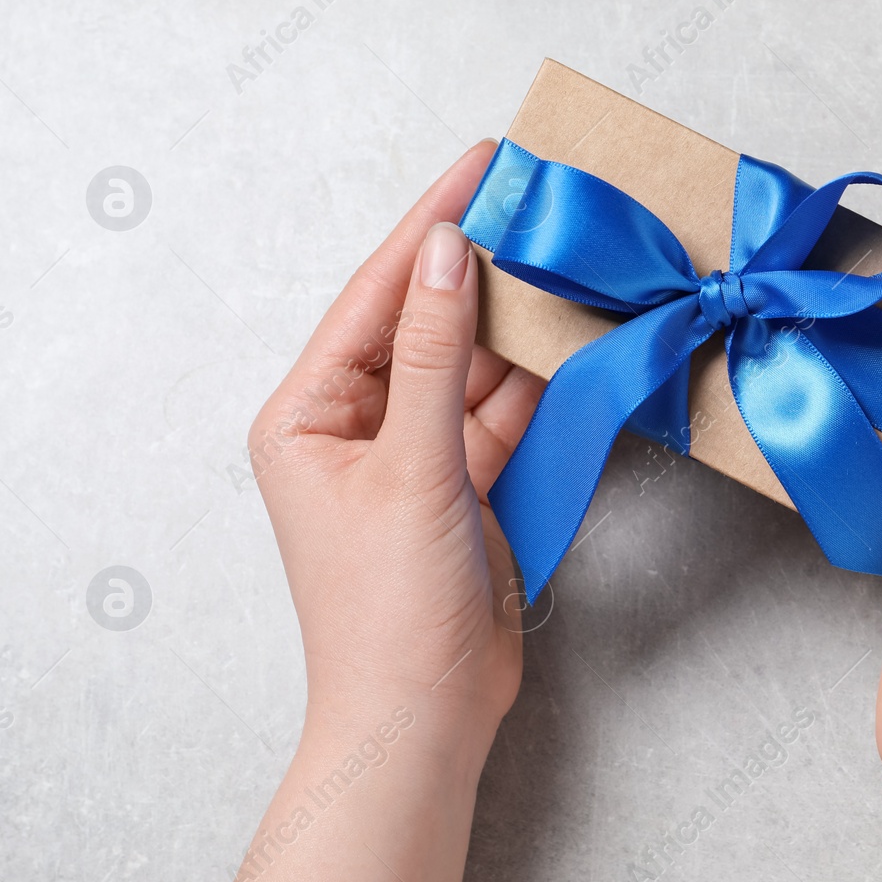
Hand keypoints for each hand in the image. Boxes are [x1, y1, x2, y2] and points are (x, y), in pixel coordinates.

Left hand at [215, 140, 542, 881]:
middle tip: (537, 200)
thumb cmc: (387, 608)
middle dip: (481, 268)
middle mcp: (355, 426)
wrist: (425, 717)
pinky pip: (501, 416)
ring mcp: (414, 457)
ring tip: (567, 257)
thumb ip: (432, 353)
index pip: (376, 295)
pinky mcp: (464, 487)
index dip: (429, 225)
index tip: (481, 164)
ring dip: (516, 324)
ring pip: (471, 368)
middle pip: (426, 323)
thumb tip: (447, 250)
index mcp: (309, 414)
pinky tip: (572, 338)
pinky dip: (536, 384)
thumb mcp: (410, 467)